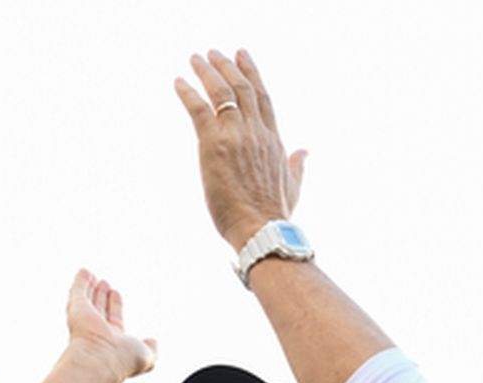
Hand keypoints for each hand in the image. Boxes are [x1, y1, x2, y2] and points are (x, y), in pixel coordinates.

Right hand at [66, 270, 156, 380]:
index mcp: (113, 340)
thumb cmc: (122, 361)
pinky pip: (78, 292)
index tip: (116, 293)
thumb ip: (152, 350)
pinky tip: (84, 271)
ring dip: (89, 287)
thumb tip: (153, 341)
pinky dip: (80, 282)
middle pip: (99, 308)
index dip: (115, 306)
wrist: (100, 362)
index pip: (114, 318)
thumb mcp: (145, 355)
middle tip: (104, 283)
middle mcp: (97, 331)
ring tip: (90, 274)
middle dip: (101, 296)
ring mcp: (86, 320)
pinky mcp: (77, 310)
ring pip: (86, 300)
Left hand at [174, 50, 306, 250]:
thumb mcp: (293, 186)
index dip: (252, 73)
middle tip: (214, 53)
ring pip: (222, 92)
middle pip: (242, 88)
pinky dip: (188, 93)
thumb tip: (304, 151)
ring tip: (196, 58)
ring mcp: (236, 136)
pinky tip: (178, 82)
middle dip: (227, 66)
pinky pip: (199, 110)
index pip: (262, 98)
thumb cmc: (275, 216)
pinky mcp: (214, 146)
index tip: (243, 56)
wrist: (262, 229)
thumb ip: (297, 165)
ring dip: (207, 72)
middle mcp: (256, 132)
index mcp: (274, 140)